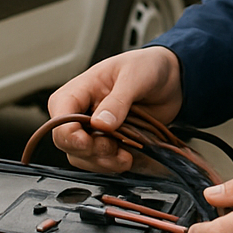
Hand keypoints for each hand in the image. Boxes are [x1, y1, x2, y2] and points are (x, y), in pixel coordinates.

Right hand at [47, 46, 181, 172]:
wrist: (172, 80)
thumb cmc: (147, 67)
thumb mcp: (135, 76)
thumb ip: (118, 100)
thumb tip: (100, 124)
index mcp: (79, 91)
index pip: (59, 118)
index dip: (69, 134)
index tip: (87, 142)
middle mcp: (81, 113)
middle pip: (68, 143)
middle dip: (90, 151)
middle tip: (113, 148)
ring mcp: (95, 131)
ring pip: (83, 158)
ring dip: (103, 162)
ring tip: (126, 156)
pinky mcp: (110, 143)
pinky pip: (101, 162)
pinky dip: (113, 165)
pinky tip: (128, 158)